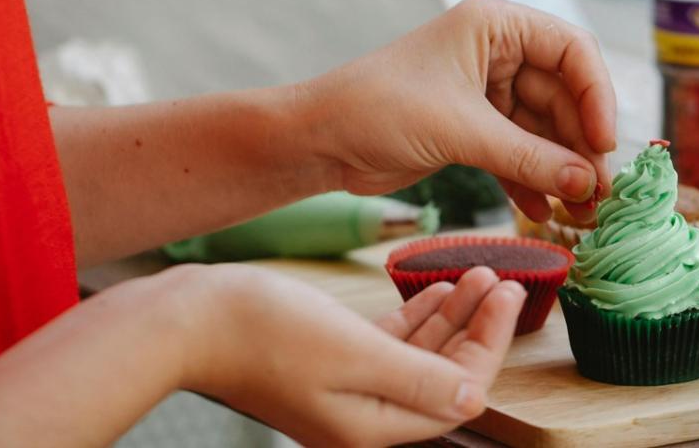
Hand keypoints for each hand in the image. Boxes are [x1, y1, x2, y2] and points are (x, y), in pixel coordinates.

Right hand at [172, 263, 524, 446]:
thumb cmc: (263, 333)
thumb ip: (418, 377)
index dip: (489, 344)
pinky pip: (388, 343)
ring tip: (479, 271)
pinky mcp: (327, 360)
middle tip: (505, 277)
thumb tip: (474, 397)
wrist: (188, 321)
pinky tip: (434, 287)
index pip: (456, 393)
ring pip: (418, 353)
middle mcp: (361, 415)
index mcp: (371, 426)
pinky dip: (416, 315)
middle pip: (442, 374)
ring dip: (451, 314)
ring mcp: (343, 388)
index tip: (510, 293)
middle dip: (478, 327)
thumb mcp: (353, 353)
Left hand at [305, 0, 616, 223]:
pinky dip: (531, 181)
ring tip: (583, 215)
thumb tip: (589, 183)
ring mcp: (486, 91)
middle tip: (602, 196)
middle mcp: (496, 51)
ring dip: (561, 171)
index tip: (603, 145)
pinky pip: (518, 152)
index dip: (596, 97)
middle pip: (564, 96)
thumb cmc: (378, 110)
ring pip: (544, 130)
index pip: (572, 50)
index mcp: (495, 25)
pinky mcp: (473, 127)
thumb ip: (529, 157)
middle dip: (581, 147)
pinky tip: (542, 213)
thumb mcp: (460, 132)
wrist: (319, 141)